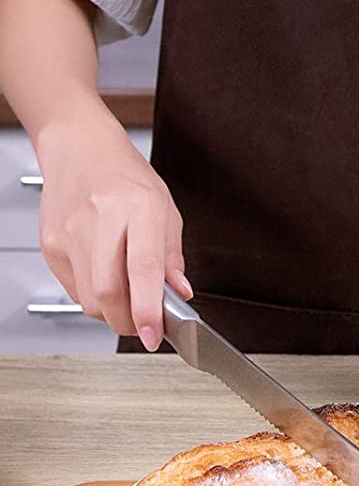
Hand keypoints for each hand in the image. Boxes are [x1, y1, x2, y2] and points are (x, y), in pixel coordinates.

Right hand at [36, 116, 190, 348]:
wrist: (80, 151)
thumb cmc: (126, 177)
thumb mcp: (165, 210)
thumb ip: (172, 256)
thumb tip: (179, 293)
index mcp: (138, 209)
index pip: (142, 270)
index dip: (149, 309)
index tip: (154, 334)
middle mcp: (101, 221)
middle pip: (108, 293)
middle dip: (129, 322)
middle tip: (146, 327)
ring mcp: (70, 235)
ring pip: (88, 298)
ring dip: (112, 314)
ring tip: (130, 304)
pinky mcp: (51, 246)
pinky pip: (74, 289)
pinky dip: (94, 298)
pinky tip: (107, 284)